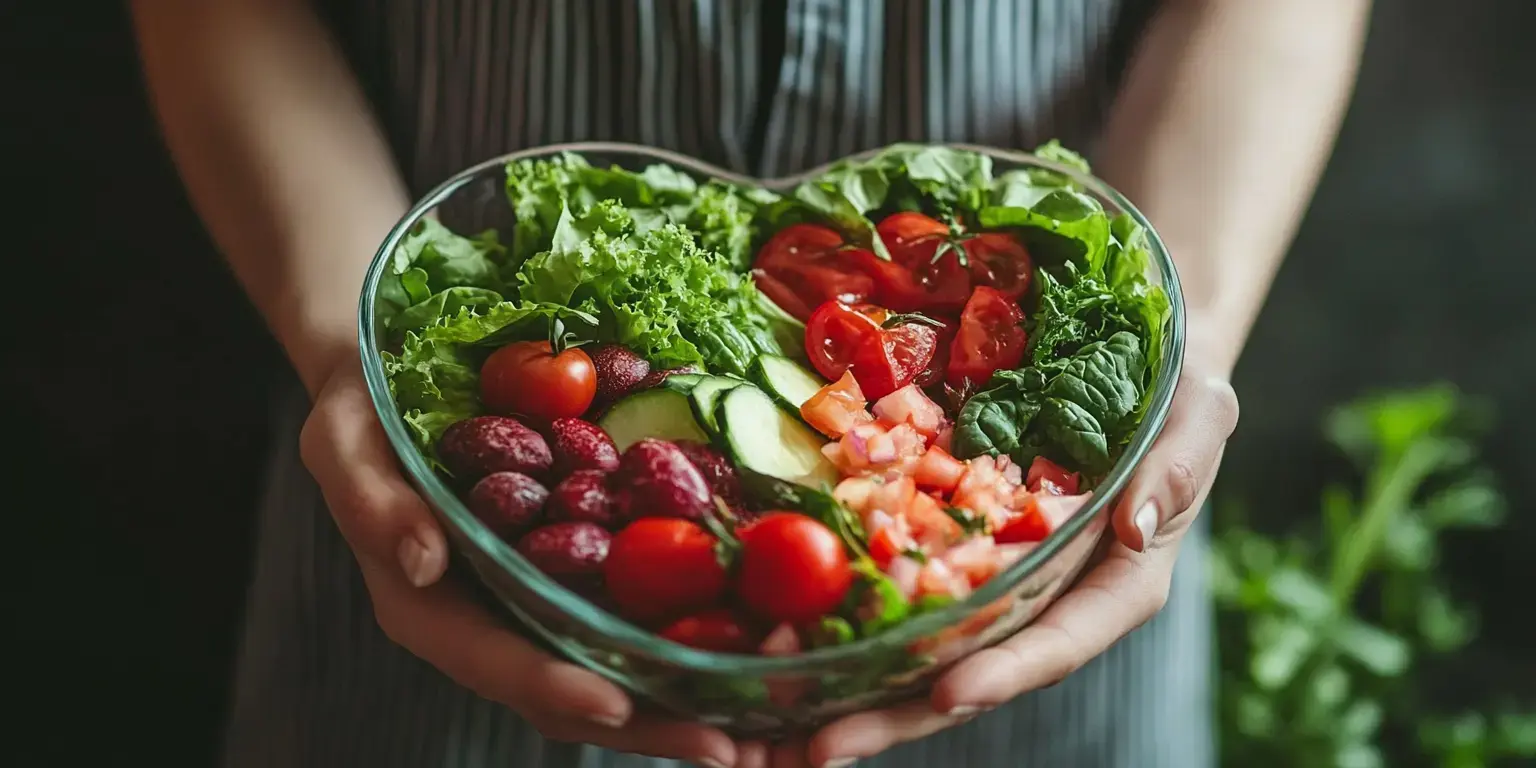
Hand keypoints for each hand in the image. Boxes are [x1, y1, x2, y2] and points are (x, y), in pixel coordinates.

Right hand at [299, 353, 743, 766]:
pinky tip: (754, 644)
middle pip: (570, 692)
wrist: (396, 383)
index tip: (614, 707)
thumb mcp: (343, 441)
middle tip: (724, 746)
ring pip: (613, 671)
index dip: (554, 688)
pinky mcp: (579, 574)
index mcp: (429, 608)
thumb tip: (423, 561)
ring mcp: (539, 603)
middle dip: (646, 726)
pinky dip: (689, 640)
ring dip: (683, 704)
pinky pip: (635, 617)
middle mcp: (491, 620)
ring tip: (757, 726)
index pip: (494, 663)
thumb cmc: (363, 411)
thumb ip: (374, 503)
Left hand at [798, 368, 1239, 767]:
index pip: (1060, 640)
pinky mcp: (947, 543)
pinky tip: (781, 639)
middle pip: (973, 668)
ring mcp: (992, 574)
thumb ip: (1181, 467)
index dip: (1006, 672)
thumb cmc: (1176, 392)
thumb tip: (1137, 525)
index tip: (948, 695)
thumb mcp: (1202, 413)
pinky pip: (898, 584)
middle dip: (902, 713)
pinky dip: (846, 617)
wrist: (1131, 359)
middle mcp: (1047, 592)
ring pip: (925, 646)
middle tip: (826, 746)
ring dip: (857, 688)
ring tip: (783, 727)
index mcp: (1115, 580)